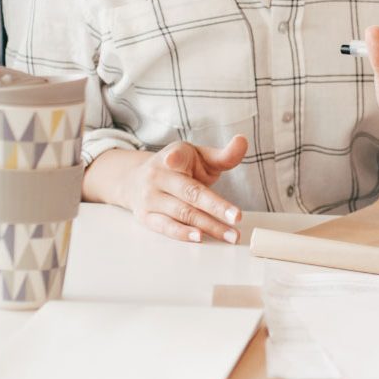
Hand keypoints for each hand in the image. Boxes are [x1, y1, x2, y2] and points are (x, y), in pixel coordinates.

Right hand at [115, 137, 247, 243]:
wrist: (136, 179)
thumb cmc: (178, 167)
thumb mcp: (199, 156)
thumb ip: (223, 154)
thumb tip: (242, 141)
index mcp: (172, 156)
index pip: (175, 157)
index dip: (174, 158)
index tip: (173, 159)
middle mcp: (157, 176)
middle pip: (189, 193)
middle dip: (215, 206)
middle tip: (237, 217)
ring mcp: (150, 198)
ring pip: (182, 213)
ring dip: (208, 226)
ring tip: (230, 235)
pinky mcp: (145, 216)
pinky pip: (166, 227)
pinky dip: (182, 233)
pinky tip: (199, 237)